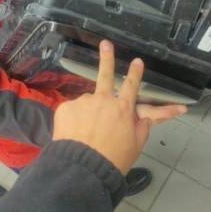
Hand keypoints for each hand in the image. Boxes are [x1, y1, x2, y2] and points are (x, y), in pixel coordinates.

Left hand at [53, 40, 186, 173]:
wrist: (83, 167)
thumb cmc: (114, 159)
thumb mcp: (136, 145)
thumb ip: (142, 128)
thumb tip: (144, 118)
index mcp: (123, 108)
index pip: (131, 85)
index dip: (135, 73)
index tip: (137, 61)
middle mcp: (103, 100)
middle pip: (105, 74)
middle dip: (107, 57)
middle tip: (106, 44)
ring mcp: (83, 102)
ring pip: (87, 104)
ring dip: (87, 114)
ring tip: (84, 133)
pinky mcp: (66, 108)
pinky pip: (72, 112)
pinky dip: (74, 121)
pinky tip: (74, 134)